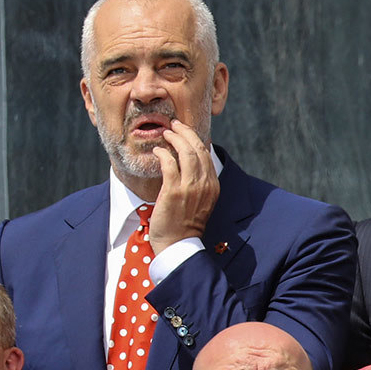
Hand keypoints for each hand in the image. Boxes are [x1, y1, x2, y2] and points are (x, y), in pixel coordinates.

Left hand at [146, 120, 219, 252]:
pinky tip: (157, 151)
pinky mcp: (174, 192)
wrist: (179, 244)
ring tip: (165, 132)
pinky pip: (170, 164)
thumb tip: (189, 164)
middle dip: (185, 132)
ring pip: (186, 152)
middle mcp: (205, 185)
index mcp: (213, 186)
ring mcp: (190, 188)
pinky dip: (163, 153)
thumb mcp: (200, 201)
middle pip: (198, 149)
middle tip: (174, 125)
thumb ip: (198, 183)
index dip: (195, 138)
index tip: (184, 131)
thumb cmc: (185, 224)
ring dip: (174, 138)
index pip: (206, 154)